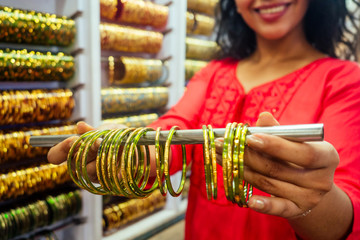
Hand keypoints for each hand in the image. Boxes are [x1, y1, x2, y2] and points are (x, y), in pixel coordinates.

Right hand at [47, 121, 126, 181]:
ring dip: (99, 158)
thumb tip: (80, 126)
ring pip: (88, 171)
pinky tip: (120, 163)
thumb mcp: (107, 130)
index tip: (73, 140)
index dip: (61, 149)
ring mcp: (92, 175)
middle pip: (74, 161)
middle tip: (98, 142)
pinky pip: (106, 177)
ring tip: (111, 149)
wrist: (136, 148)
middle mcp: (80, 165)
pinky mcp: (106, 182)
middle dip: (87, 150)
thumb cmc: (116, 136)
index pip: (55, 156)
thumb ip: (94, 131)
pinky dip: (114, 169)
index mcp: (75, 151)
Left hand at [216, 112, 338, 218]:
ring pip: (269, 183)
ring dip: (242, 170)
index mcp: (326, 155)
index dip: (274, 145)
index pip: (301, 152)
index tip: (249, 137)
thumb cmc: (298, 155)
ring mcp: (310, 198)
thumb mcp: (294, 141)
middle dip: (246, 155)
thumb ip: (279, 130)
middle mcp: (321, 180)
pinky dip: (263, 204)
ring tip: (222, 158)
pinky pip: (278, 208)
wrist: (310, 184)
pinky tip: (249, 200)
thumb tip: (263, 117)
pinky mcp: (297, 210)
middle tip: (222, 144)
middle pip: (278, 168)